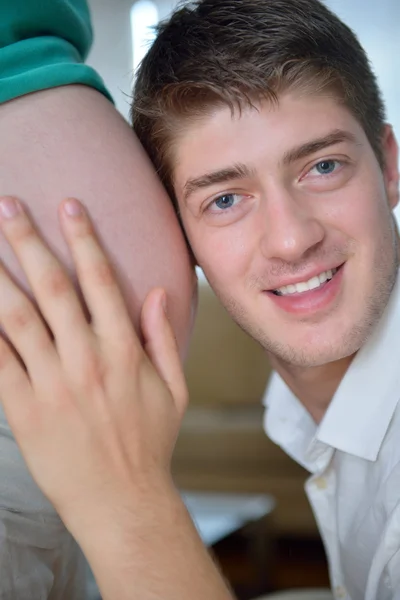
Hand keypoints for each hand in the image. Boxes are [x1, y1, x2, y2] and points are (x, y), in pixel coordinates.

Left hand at [0, 196, 187, 530]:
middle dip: (28, 240)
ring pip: (17, 317)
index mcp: (125, 350)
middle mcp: (87, 359)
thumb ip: (164, 337)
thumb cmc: (149, 443)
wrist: (121, 501)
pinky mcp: (24, 409)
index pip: (101, 280)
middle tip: (8, 205)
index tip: (69, 205)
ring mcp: (53, 384)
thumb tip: (157, 292)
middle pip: (53, 287)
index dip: (84, 238)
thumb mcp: (174, 389)